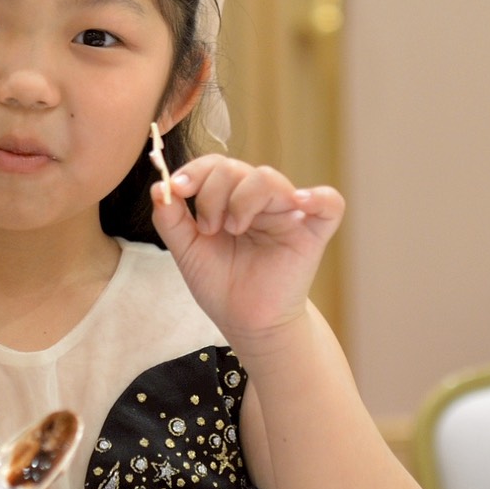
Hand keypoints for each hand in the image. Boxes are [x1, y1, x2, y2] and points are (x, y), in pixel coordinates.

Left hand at [151, 155, 343, 346]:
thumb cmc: (222, 284)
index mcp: (232, 198)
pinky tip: (299, 203)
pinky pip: (330, 203)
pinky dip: (318, 197)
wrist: (246, 322)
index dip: (196, 171)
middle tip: (210, 228)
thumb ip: (171, 219)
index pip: (217, 165)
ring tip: (235, 229)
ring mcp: (288, 214)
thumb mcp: (187, 250)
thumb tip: (159, 185)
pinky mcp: (313, 233)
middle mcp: (261, 200)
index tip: (179, 189)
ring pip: (271, 180)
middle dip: (214, 193)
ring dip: (244, 199)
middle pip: (239, 169)